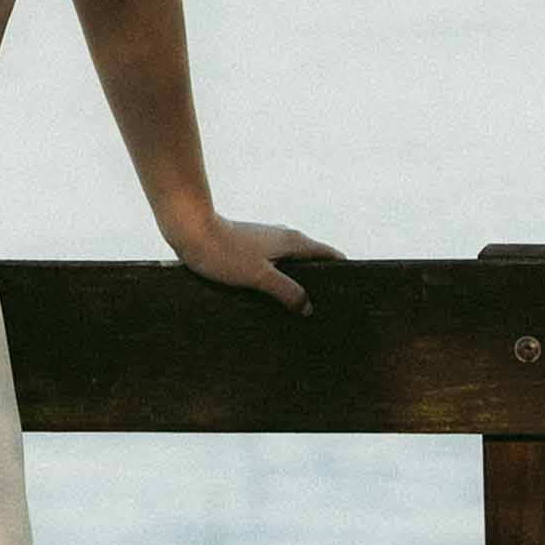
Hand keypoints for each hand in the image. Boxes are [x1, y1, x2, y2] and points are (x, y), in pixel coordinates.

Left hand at [166, 212, 346, 314]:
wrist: (191, 231)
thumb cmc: (224, 252)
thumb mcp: (260, 276)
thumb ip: (287, 291)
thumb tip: (309, 308)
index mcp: (293, 241)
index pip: (329, 255)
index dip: (344, 272)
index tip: (353, 294)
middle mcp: (284, 238)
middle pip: (313, 261)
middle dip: (322, 283)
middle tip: (329, 313)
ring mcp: (267, 243)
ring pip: (293, 266)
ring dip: (299, 285)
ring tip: (303, 313)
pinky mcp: (252, 250)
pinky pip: (276, 268)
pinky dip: (281, 282)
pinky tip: (275, 301)